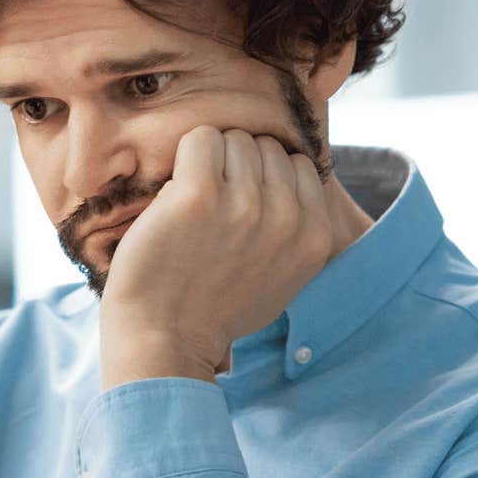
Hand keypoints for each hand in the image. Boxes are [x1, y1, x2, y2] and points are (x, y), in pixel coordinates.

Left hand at [99, 125, 332, 388]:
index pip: (298, 163)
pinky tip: (175, 194)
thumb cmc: (214, 308)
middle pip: (265, 146)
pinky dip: (183, 158)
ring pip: (233, 139)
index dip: (264, 177)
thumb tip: (295, 171)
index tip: (239, 206)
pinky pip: (200, 138)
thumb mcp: (282, 277)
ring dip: (208, 163)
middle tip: (211, 209)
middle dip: (236, 167)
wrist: (164, 338)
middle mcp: (286, 217)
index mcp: (313, 235)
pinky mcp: (199, 195)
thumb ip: (296, 228)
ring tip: (193, 206)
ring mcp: (244, 204)